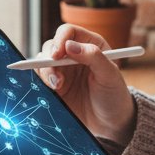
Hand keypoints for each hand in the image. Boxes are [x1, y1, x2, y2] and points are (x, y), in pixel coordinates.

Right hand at [41, 24, 135, 146]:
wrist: (110, 122)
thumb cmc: (114, 95)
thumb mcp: (110, 75)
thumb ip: (93, 57)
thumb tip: (70, 45)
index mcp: (90, 45)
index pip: (69, 32)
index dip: (60, 39)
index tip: (58, 54)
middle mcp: (74, 54)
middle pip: (51, 45)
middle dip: (49, 59)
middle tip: (55, 77)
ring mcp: (62, 70)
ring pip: (43, 61)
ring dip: (45, 72)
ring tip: (56, 87)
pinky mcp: (54, 85)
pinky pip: (40, 78)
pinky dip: (41, 82)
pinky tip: (52, 92)